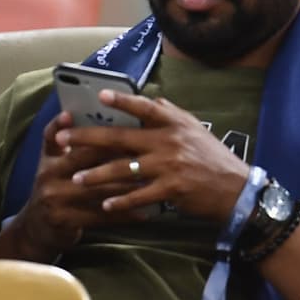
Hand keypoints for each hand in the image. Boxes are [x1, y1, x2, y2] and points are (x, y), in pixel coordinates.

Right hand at [0, 112, 144, 261]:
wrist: (37, 229)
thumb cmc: (56, 189)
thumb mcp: (53, 164)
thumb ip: (65, 144)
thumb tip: (84, 117)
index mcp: (48, 158)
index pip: (54, 136)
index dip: (64, 124)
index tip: (77, 114)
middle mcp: (48, 175)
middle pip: (82, 158)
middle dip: (114, 152)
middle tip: (142, 148)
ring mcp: (54, 198)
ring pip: (96, 188)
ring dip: (125, 185)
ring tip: (150, 181)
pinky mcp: (64, 219)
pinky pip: (99, 216)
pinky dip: (123, 214)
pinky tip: (143, 213)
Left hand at [61, 90, 249, 222]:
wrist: (237, 191)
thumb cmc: (212, 158)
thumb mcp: (195, 129)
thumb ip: (171, 113)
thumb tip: (152, 98)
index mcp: (174, 124)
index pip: (145, 107)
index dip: (122, 101)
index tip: (100, 96)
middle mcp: (169, 141)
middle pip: (120, 138)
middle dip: (87, 138)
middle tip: (63, 139)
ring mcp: (169, 166)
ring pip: (124, 169)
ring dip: (97, 174)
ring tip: (76, 177)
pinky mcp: (172, 190)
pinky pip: (139, 196)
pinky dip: (121, 201)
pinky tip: (104, 204)